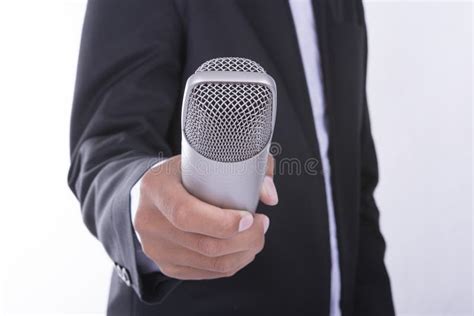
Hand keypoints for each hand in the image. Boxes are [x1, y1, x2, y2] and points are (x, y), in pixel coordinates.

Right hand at [134, 154, 277, 279]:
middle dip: (244, 239)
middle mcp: (149, 221)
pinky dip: (231, 263)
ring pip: (210, 263)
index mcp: (155, 187)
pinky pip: (206, 273)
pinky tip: (242, 248)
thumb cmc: (186, 173)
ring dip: (243, 253)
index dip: (222, 222)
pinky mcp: (166, 265)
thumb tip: (269, 195)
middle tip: (262, 224)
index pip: (186, 214)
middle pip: (203, 244)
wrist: (153, 193)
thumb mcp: (208, 158)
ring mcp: (155, 248)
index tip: (250, 217)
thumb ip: (246, 166)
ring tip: (256, 236)